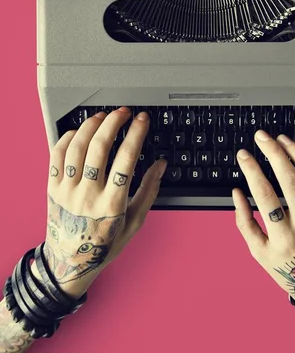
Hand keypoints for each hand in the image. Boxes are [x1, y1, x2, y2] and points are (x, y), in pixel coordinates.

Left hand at [36, 108, 165, 298]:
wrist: (69, 263)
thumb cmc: (104, 244)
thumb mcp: (134, 222)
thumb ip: (149, 190)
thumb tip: (161, 165)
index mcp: (112, 204)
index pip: (126, 159)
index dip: (136, 134)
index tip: (142, 120)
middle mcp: (88, 195)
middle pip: (100, 147)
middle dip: (114, 122)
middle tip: (124, 112)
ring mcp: (67, 190)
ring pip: (77, 147)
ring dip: (91, 126)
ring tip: (103, 116)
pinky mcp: (52, 188)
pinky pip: (56, 155)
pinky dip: (68, 138)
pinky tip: (80, 131)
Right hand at [233, 131, 294, 308]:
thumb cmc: (288, 268)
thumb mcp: (258, 252)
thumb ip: (244, 222)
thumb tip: (236, 192)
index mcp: (283, 238)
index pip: (264, 195)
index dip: (251, 170)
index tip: (243, 155)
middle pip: (291, 181)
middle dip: (273, 152)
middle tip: (262, 137)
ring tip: (283, 140)